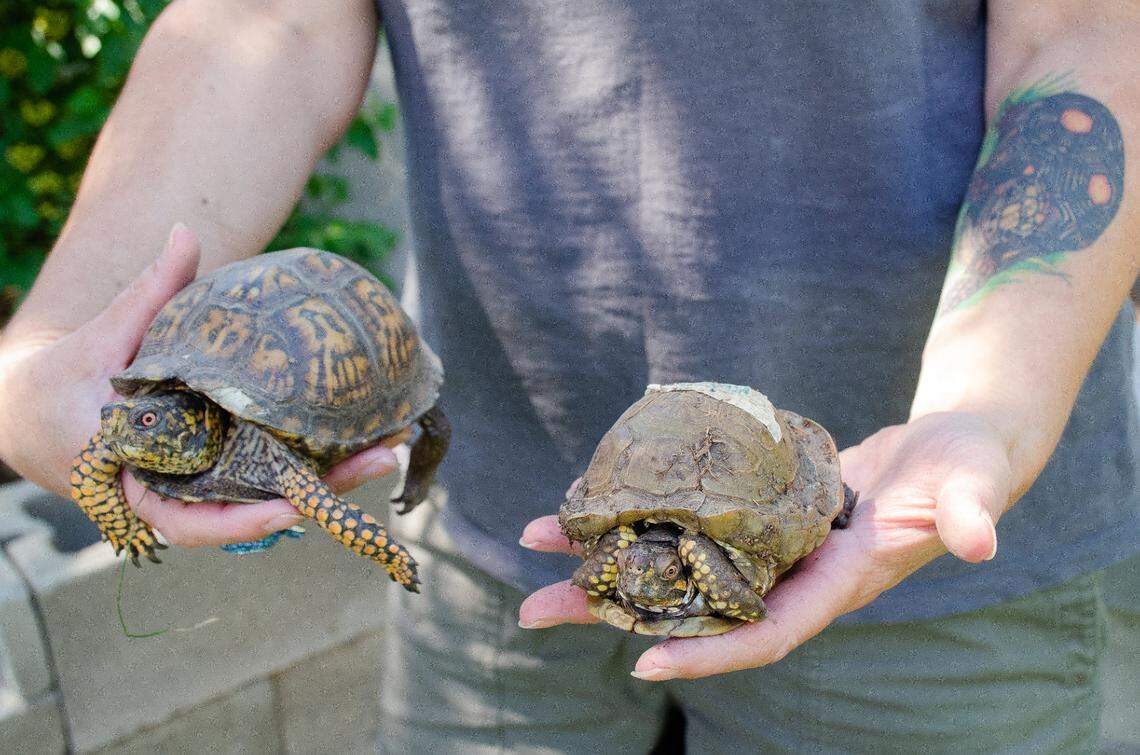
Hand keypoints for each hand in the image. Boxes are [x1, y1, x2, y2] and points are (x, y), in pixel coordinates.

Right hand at [0, 224, 400, 546]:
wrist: (34, 412)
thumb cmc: (62, 380)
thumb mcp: (101, 338)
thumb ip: (149, 293)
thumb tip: (185, 232)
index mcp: (131, 481)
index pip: (192, 520)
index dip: (244, 520)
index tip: (290, 509)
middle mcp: (170, 494)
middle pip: (250, 511)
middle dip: (316, 494)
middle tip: (378, 458)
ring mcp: (195, 487)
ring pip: (264, 498)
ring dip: (326, 479)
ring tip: (386, 443)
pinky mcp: (212, 472)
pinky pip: (260, 477)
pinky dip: (304, 463)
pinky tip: (354, 439)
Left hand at [518, 411, 1012, 679]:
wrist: (948, 452)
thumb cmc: (965, 469)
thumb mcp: (969, 486)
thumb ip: (970, 514)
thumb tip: (981, 541)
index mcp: (834, 587)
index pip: (765, 635)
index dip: (708, 651)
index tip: (641, 661)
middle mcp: (788, 578)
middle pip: (693, 607)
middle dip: (615, 613)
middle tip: (535, 609)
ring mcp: (765, 549)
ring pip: (675, 565)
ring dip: (605, 560)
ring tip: (533, 545)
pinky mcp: (752, 515)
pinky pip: (686, 522)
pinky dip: (640, 514)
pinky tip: (590, 500)